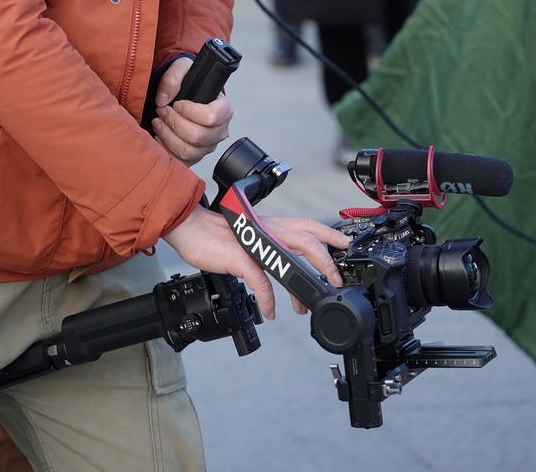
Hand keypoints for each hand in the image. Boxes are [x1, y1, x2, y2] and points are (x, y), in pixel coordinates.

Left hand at [152, 57, 233, 164]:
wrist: (183, 96)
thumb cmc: (188, 83)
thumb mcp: (182, 68)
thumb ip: (173, 77)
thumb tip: (164, 98)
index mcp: (224, 109)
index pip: (212, 116)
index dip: (191, 111)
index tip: (178, 103)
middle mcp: (219, 131)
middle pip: (197, 136)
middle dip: (174, 122)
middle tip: (162, 110)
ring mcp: (207, 147)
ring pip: (187, 150)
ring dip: (167, 135)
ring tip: (158, 121)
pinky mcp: (194, 158)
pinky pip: (180, 161)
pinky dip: (165, 149)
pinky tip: (160, 135)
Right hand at [163, 204, 350, 319]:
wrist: (191, 227)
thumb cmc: (217, 233)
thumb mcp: (250, 236)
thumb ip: (268, 247)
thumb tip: (283, 266)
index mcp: (272, 224)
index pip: (308, 225)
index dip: (329, 234)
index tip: (345, 245)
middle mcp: (268, 230)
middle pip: (307, 239)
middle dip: (326, 261)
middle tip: (335, 281)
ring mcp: (256, 243)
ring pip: (290, 257)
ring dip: (302, 283)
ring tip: (304, 306)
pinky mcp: (241, 257)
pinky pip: (261, 281)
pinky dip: (267, 299)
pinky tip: (270, 311)